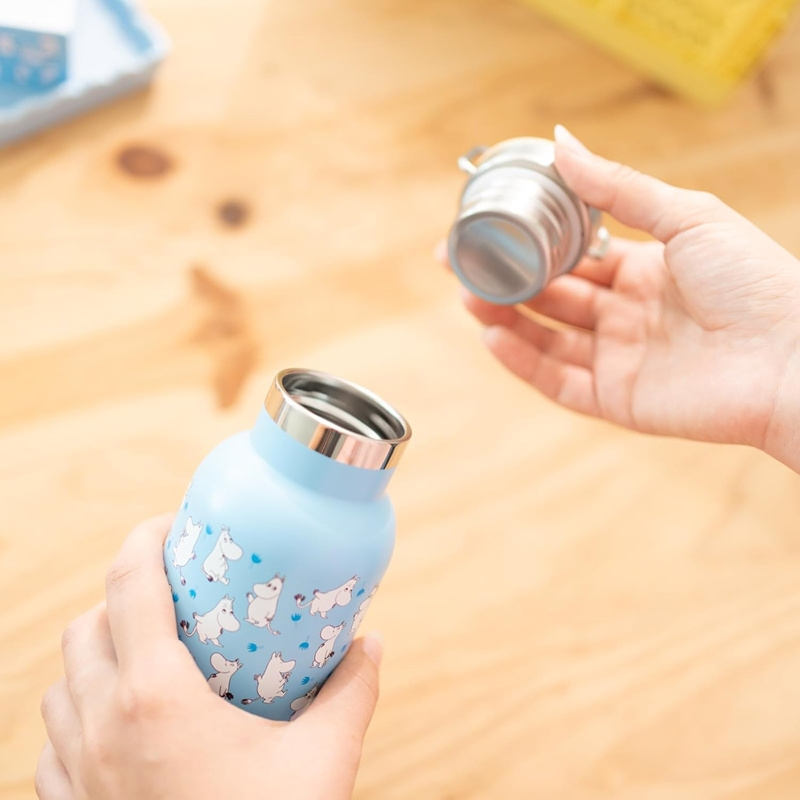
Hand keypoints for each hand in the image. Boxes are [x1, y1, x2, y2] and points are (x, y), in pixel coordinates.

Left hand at [37, 514, 381, 799]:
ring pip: (60, 684)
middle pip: (86, 626)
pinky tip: (117, 727)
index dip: (144, 540)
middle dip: (121, 594)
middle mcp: (100, 728)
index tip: (170, 526)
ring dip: (94, 654)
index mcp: (154, 699)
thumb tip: (371, 644)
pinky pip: (52, 745)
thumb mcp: (323, 762)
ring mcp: (76, 775)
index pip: (131, 586)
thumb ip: (351, 693)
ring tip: (143, 653)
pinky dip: (77, 716)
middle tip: (169, 592)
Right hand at [440, 125, 799, 470]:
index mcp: (644, 270)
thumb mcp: (685, 216)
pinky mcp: (618, 399)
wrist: (791, 356)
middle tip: (463, 267)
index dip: (530, 248)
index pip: (573, 259)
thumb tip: (560, 142)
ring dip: (505, 321)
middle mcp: (627, 315)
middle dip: (507, 285)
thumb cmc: (755, 280)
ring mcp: (621, 359)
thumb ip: (617, 187)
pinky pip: (559, 381)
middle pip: (552, 300)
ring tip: (469, 298)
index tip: (489, 233)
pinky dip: (523, 362)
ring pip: (548, 340)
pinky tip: (493, 338)